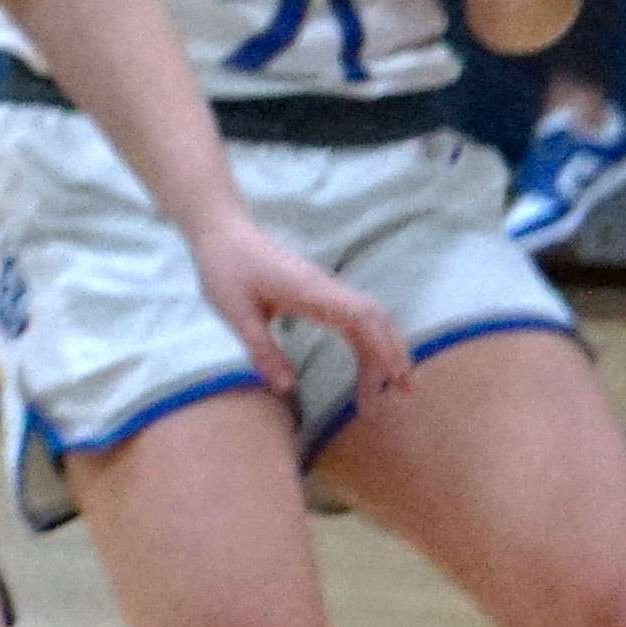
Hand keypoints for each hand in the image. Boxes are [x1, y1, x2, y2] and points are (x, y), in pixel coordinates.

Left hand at [186, 209, 413, 408]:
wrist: (223, 233)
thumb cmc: (226, 268)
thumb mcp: (235, 312)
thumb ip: (261, 349)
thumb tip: (287, 388)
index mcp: (310, 291)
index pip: (362, 316)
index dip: (383, 346)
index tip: (394, 378)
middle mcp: (327, 288)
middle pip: (377, 319)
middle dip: (394, 354)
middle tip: (402, 394)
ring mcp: (327, 289)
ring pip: (372, 317)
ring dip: (386, 348)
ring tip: (393, 387)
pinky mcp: (321, 293)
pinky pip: (357, 316)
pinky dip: (370, 340)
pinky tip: (370, 363)